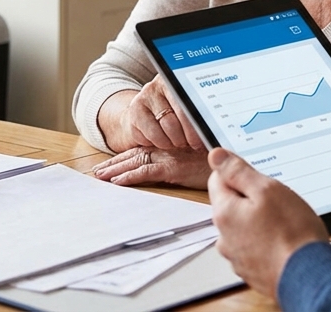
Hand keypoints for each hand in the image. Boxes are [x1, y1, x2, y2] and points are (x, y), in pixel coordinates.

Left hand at [91, 146, 209, 187]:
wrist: (233, 162)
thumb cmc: (217, 162)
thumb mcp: (197, 161)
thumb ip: (183, 162)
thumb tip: (174, 169)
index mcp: (170, 147)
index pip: (141, 151)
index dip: (123, 158)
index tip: (108, 166)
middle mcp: (167, 150)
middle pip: (134, 155)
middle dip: (114, 164)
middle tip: (97, 173)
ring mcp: (169, 158)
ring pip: (135, 162)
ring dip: (115, 170)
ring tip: (100, 177)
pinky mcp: (173, 169)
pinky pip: (146, 172)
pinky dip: (130, 177)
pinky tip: (117, 182)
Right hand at [99, 75, 203, 151]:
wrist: (143, 115)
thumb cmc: (174, 114)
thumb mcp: (186, 108)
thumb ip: (198, 114)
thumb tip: (215, 133)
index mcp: (174, 81)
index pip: (187, 104)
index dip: (195, 126)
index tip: (202, 139)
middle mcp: (156, 87)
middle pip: (174, 120)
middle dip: (185, 138)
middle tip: (191, 144)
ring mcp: (142, 100)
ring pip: (163, 132)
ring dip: (173, 142)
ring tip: (178, 142)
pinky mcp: (133, 114)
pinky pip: (150, 137)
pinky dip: (158, 144)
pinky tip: (163, 140)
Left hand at [207, 147, 327, 300]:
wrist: (309, 276)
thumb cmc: (292, 233)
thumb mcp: (267, 190)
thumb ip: (238, 171)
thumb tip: (216, 156)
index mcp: (224, 213)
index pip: (217, 179)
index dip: (239, 173)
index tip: (258, 179)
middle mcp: (224, 237)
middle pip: (231, 204)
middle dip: (251, 198)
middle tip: (277, 202)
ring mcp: (237, 256)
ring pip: (243, 226)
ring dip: (258, 221)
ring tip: (284, 224)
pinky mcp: (251, 269)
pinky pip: (253, 246)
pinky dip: (265, 241)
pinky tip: (283, 241)